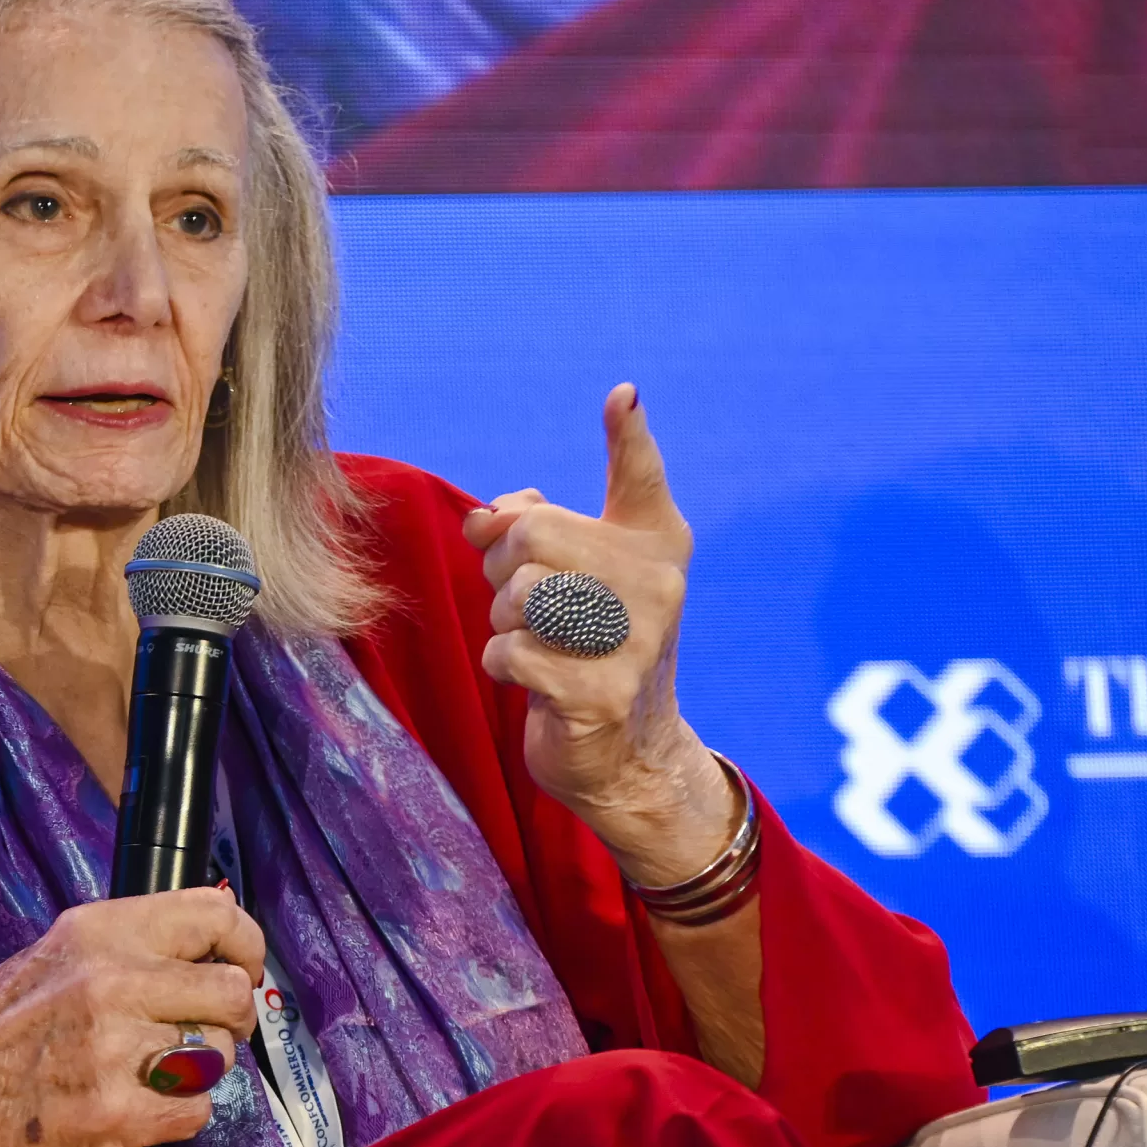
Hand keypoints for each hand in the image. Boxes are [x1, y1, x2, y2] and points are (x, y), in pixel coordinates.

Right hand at [0, 889, 265, 1146]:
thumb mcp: (61, 951)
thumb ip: (136, 941)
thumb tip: (220, 930)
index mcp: (100, 931)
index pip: (216, 914)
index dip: (244, 944)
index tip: (239, 968)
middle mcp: (114, 981)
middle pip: (231, 993)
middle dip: (229, 1019)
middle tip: (201, 1033)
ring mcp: (116, 1051)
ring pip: (219, 1058)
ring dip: (198, 1071)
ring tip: (150, 1072)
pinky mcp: (116, 1116)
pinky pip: (196, 1111)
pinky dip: (176, 1115)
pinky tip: (136, 1107)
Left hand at [462, 385, 734, 886]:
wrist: (626, 751)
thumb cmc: (587, 646)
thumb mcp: (575, 578)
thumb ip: (535, 526)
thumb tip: (490, 512)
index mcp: (655, 543)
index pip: (640, 475)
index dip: (628, 432)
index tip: (621, 395)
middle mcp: (656, 585)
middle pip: (534, 532)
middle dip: (501, 564)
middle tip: (518, 599)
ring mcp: (634, 642)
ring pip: (520, 593)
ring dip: (502, 619)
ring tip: (530, 639)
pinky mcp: (600, 695)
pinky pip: (510, 652)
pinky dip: (501, 664)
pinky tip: (529, 678)